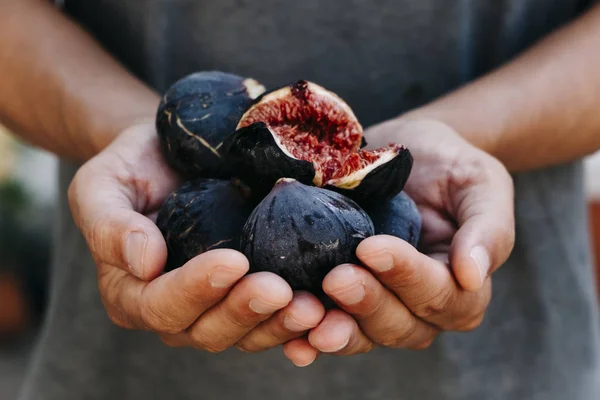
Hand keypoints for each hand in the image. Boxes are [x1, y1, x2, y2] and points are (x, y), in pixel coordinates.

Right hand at [68, 122, 324, 354]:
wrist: (172, 155)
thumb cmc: (133, 167)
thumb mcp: (102, 184)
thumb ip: (109, 224)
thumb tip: (144, 263)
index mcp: (133, 292)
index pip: (161, 305)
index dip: (195, 290)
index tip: (232, 260)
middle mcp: (176, 310)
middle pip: (208, 330)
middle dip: (245, 311)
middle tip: (280, 289)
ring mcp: (217, 306)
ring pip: (248, 333)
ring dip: (280, 324)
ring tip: (312, 306)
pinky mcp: (250, 294)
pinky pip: (275, 319)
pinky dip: (299, 324)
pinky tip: (327, 313)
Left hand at [283, 119, 514, 362]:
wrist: (409, 151)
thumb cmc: (452, 165)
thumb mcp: (482, 184)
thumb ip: (487, 229)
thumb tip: (474, 276)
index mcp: (461, 286)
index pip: (441, 296)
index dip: (407, 277)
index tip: (372, 247)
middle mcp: (421, 306)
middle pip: (400, 325)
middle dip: (367, 304)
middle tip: (336, 278)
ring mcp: (380, 304)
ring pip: (363, 334)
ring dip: (335, 329)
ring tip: (306, 314)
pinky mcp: (344, 296)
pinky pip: (329, 324)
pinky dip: (308, 335)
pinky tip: (289, 337)